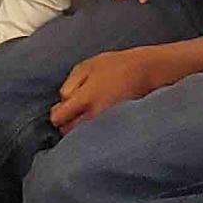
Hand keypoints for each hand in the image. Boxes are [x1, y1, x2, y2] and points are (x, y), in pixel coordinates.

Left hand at [51, 46, 177, 129]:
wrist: (145, 71)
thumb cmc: (115, 65)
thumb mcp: (86, 66)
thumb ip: (69, 84)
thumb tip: (62, 101)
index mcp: (85, 99)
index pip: (58, 119)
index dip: (56, 114)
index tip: (61, 109)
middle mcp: (94, 115)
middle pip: (67, 131)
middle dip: (66, 122)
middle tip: (74, 111)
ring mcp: (106, 124)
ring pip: (82, 137)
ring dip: (79, 128)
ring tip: (86, 115)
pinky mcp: (116, 128)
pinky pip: (96, 135)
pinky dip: (92, 131)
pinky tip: (97, 119)